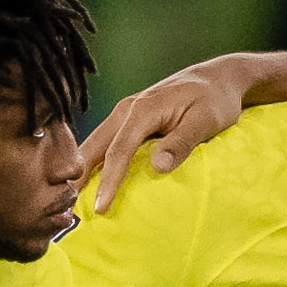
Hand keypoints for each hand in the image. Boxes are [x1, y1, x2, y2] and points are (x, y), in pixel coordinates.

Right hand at [79, 63, 257, 215]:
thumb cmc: (215, 100)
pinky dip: (93, 161)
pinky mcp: (129, 119)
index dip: (108, 181)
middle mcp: (126, 109)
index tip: (100, 208)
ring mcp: (125, 112)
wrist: (219, 78)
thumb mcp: (205, 121)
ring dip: (81, 169)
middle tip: (68, 208)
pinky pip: (105, 142)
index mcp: (142, 109)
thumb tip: (156, 168)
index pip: (118, 151)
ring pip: (95, 143)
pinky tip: (89, 179)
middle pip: (94, 146)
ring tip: (72, 198)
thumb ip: (181, 143)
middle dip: (78, 176)